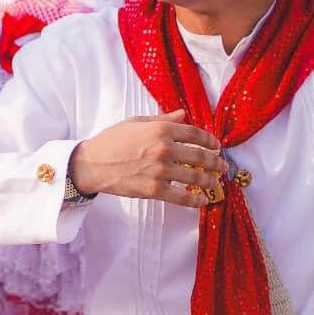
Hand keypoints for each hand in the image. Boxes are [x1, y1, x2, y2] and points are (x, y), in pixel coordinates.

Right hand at [68, 109, 227, 208]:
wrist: (91, 163)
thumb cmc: (111, 140)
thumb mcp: (136, 122)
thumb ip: (162, 119)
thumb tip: (183, 114)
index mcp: (161, 129)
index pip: (195, 134)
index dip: (210, 141)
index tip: (216, 146)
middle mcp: (164, 148)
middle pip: (200, 156)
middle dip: (215, 162)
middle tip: (222, 166)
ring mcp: (160, 171)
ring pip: (195, 177)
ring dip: (210, 181)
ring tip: (216, 182)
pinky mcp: (154, 190)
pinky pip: (181, 197)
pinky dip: (194, 200)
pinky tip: (201, 200)